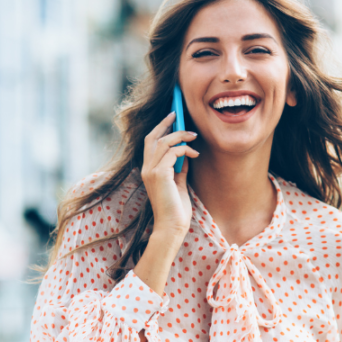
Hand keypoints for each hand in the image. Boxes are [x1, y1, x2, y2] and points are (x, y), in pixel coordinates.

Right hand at [141, 112, 198, 238]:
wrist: (172, 226)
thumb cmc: (176, 209)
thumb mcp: (178, 183)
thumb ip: (179, 168)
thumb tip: (185, 154)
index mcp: (149, 170)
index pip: (150, 142)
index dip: (160, 128)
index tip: (172, 117)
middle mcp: (146, 168)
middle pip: (153, 137)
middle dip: (166, 123)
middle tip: (179, 114)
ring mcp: (151, 171)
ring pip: (164, 142)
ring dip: (181, 136)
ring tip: (194, 136)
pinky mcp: (159, 174)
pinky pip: (172, 152)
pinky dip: (185, 149)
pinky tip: (194, 154)